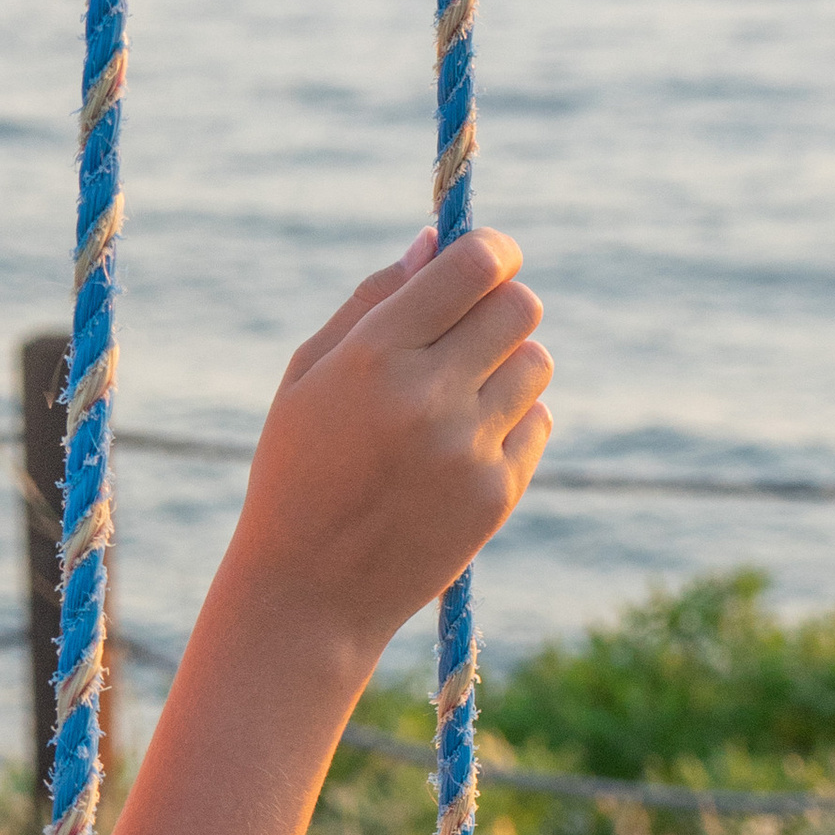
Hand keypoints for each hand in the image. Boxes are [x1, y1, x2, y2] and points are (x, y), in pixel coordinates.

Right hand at [226, 223, 551, 676]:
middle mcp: (427, 397)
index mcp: (372, 357)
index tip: (489, 256)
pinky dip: (511, 421)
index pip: (471, 267)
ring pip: (537, 363)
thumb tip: (438, 242)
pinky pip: (537, 422)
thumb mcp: (307, 377)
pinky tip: (463, 445)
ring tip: (463, 392)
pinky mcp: (497, 493)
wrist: (309, 592)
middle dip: (502, 303)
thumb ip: (372, 301)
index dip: (491, 249)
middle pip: (520, 307)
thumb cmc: (297, 471)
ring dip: (509, 363)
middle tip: (475, 324)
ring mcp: (468, 449)